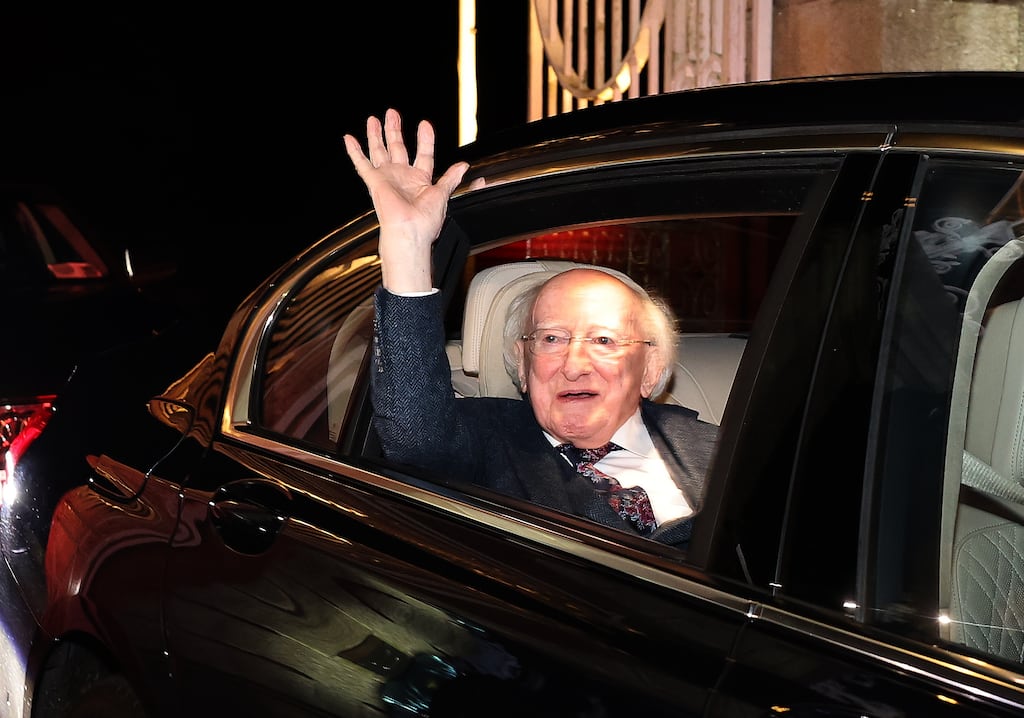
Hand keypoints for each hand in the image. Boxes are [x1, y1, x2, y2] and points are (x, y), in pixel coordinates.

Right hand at [343, 108, 468, 292]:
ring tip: (374, 119)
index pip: (423, 154)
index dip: (424, 139)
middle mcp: (402, 177)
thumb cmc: (426, 221)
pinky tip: (349, 138)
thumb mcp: (443, 194)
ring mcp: (387, 178)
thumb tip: (464, 165)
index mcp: (420, 180)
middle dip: (395, 130)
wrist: (410, 231)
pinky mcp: (375, 182)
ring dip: (376, 135)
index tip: (424, 124)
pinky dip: (354, 151)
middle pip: (397, 148)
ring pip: (379, 151)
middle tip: (392, 113)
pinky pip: (362, 164)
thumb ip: (451, 178)